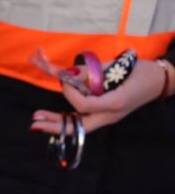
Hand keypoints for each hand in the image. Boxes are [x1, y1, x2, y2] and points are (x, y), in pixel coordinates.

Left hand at [30, 56, 170, 134]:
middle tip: (34, 122)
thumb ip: (93, 72)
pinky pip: (82, 122)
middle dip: (54, 125)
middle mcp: (109, 115)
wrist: (159, 81)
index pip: (84, 104)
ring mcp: (107, 118)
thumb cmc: (140, 71)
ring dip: (57, 124)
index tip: (65, 79)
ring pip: (78, 127)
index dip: (70, 93)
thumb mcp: (118, 67)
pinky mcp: (104, 116)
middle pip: (78, 127)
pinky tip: (52, 118)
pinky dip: (67, 120)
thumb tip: (69, 74)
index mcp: (115, 103)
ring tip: (36, 120)